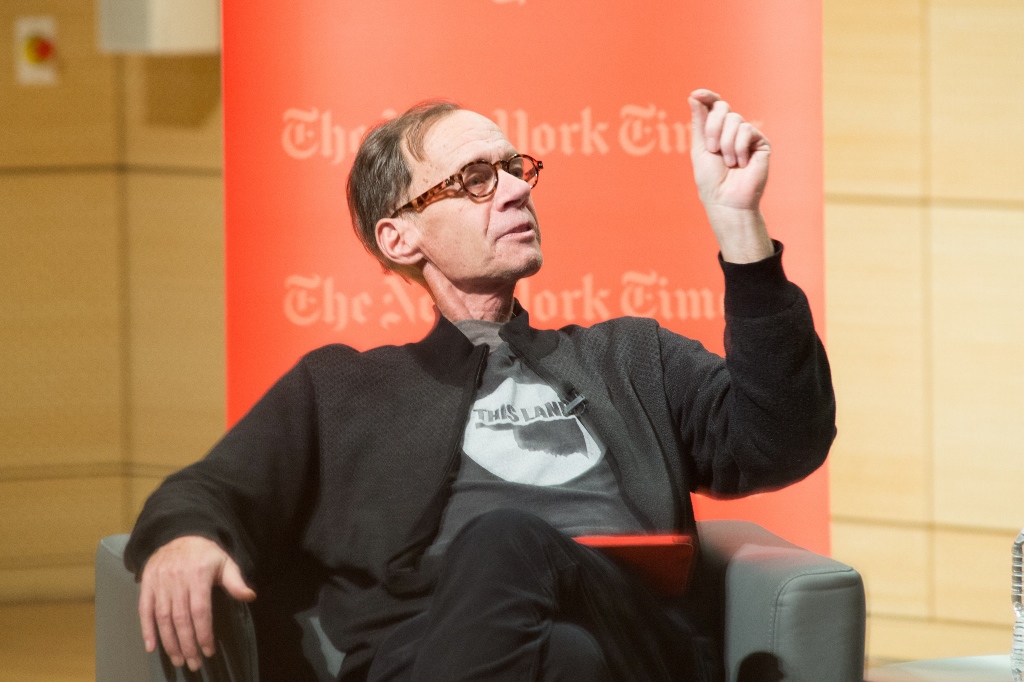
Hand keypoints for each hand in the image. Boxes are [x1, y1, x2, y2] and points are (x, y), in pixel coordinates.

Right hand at [138, 535, 255, 671]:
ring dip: (169, 642)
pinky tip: (151, 647)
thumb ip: (236, 581)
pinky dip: (146, 629)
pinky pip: (144, 609)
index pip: (201, 611)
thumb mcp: (225, 562)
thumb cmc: (206, 553)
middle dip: (187, 644)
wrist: (179, 534)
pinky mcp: (147, 583)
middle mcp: (177, 579)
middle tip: (193, 663)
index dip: (204, 633)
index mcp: (198, 574)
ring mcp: (160, 582)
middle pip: (181, 618)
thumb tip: (250, 596)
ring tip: (178, 659)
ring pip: (163, 617)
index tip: (208, 651)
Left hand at [689, 89, 773, 262]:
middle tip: (713, 149)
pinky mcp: (761, 143)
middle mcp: (732, 130)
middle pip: (723, 108)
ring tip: (729, 162)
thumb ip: (699, 122)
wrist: (726, 200)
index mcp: (716, 131)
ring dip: (726, 143)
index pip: (714, 106)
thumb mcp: (700, 148)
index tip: (697, 94)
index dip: (707, 97)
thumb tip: (694, 95)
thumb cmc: (711, 180)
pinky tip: (741, 163)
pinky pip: (748, 130)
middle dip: (713, 127)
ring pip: (735, 120)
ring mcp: (747, 136)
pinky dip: (739, 148)